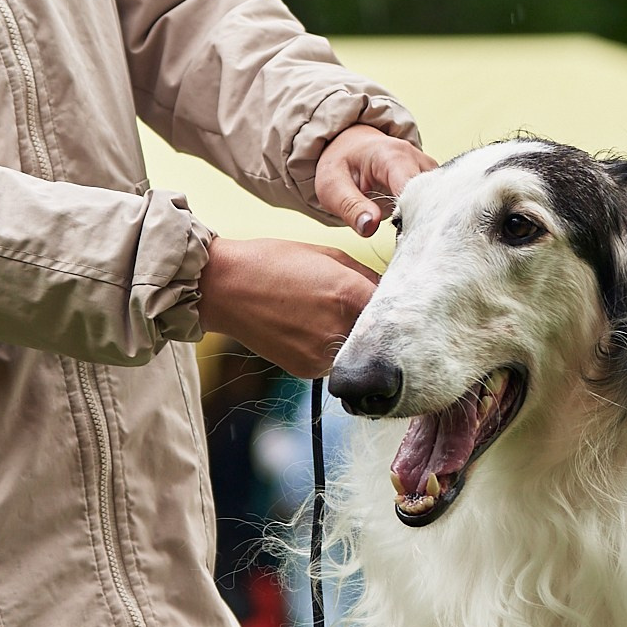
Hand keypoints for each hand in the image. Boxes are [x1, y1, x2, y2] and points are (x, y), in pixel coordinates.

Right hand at [198, 237, 383, 379]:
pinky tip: (313, 328)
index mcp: (350, 295)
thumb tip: (392, 289)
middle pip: (381, 335)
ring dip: (357, 339)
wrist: (225, 287)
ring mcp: (323, 356)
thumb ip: (366, 276)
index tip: (400, 300)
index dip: (400, 303)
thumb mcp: (330, 256)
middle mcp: (340, 330)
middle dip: (380, 324)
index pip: (397, 308)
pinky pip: (334, 362)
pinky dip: (332, 348)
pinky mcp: (307, 371)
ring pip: (359, 353)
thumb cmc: (275, 262)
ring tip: (332, 317)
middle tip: (366, 310)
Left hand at [313, 124, 434, 239]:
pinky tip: (414, 228)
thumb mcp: (332, 187)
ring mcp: (428, 169)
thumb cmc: (341, 164)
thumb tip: (369, 227)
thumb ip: (351, 208)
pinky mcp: (432, 180)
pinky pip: (437, 202)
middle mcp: (417, 159)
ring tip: (407, 235)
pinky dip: (427, 217)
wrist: (351, 148)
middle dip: (420, 222)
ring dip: (425, 221)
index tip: (399, 238)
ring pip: (439, 201)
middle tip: (403, 242)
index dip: (409, 217)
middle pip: (432, 196)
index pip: (414, 190)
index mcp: (393, 156)